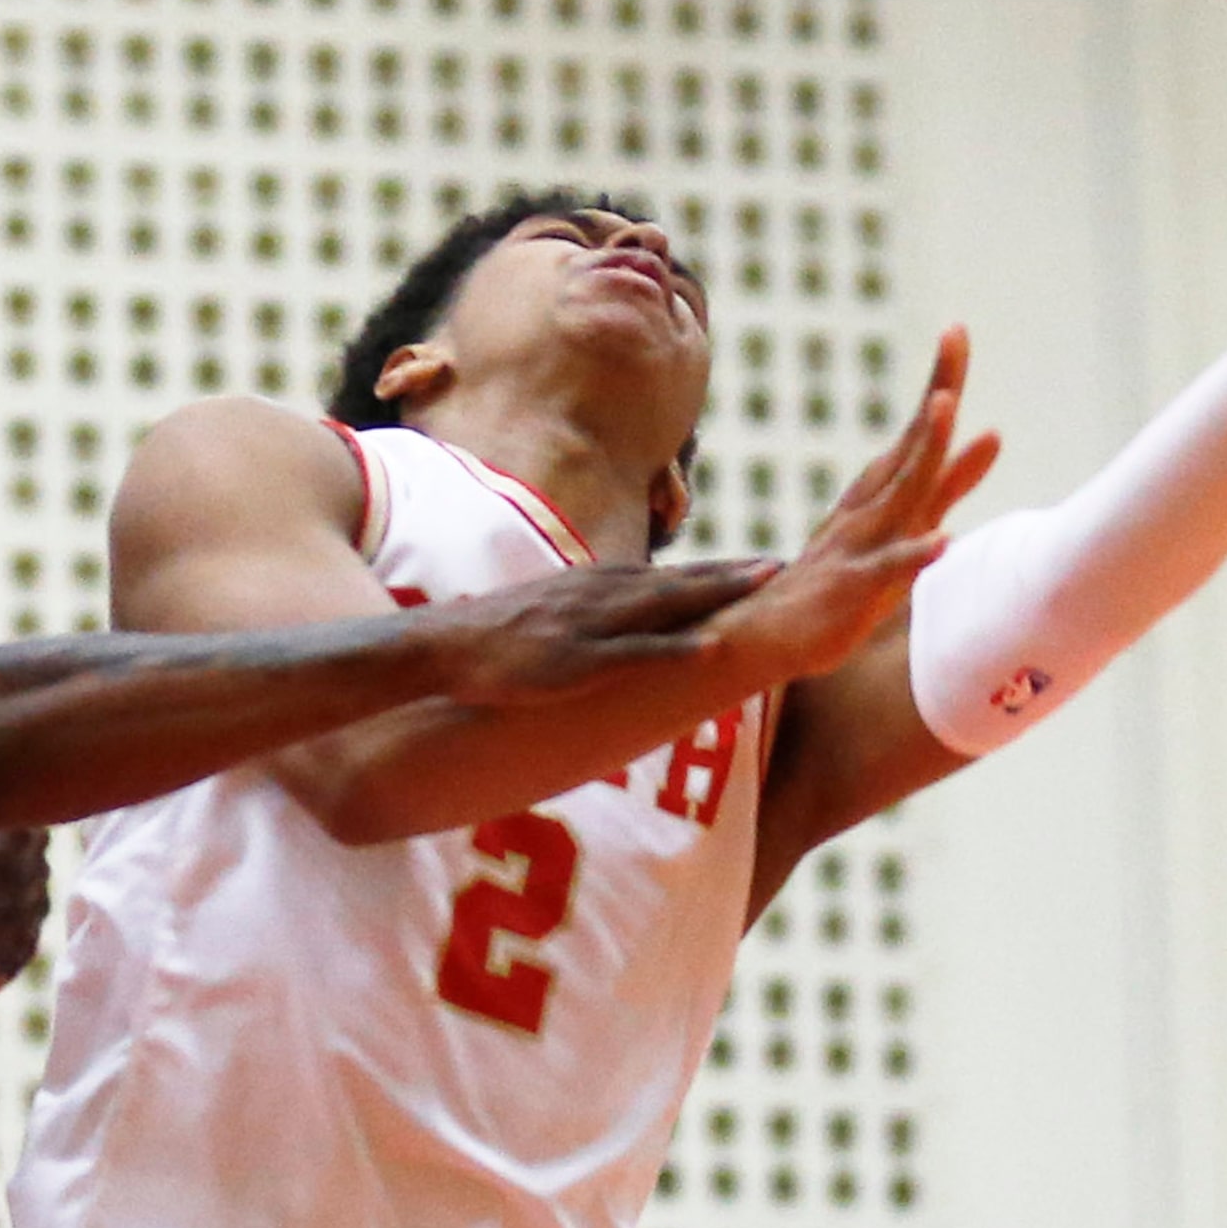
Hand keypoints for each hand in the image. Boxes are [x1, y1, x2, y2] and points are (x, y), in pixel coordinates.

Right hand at [418, 557, 780, 708]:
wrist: (439, 647)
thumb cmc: (491, 638)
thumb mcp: (550, 617)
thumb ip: (589, 618)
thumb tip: (621, 627)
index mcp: (596, 589)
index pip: (670, 577)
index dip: (719, 573)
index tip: (765, 569)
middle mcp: (600, 596)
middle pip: (681, 581)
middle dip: (735, 574)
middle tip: (787, 567)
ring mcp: (589, 626)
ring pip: (667, 605)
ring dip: (718, 593)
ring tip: (768, 585)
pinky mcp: (574, 660)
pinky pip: (633, 655)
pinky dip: (673, 650)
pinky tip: (709, 649)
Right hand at [709, 328, 999, 680]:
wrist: (762, 634)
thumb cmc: (842, 580)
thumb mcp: (905, 522)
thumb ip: (951, 482)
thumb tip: (995, 433)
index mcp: (882, 490)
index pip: (919, 430)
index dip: (942, 381)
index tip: (957, 329)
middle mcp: (870, 506)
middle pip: (913, 444)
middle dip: (937, 392)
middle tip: (954, 336)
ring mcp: (859, 544)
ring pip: (899, 494)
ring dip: (923, 453)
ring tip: (944, 407)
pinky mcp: (852, 589)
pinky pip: (888, 570)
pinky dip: (915, 554)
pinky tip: (944, 540)